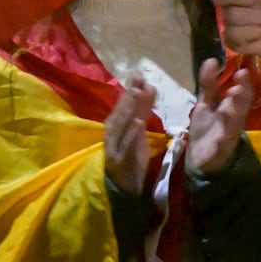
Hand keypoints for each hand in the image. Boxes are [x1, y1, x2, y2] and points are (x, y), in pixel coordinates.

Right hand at [104, 76, 157, 194]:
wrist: (125, 188)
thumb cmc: (131, 156)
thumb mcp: (138, 132)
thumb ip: (142, 111)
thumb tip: (147, 87)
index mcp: (117, 127)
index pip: (124, 106)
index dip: (130, 90)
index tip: (140, 74)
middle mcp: (112, 135)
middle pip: (120, 113)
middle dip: (128, 95)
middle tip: (138, 78)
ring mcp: (113, 147)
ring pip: (120, 126)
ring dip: (127, 109)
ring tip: (137, 93)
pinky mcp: (118, 161)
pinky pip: (125, 146)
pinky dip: (130, 134)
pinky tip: (137, 122)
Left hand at [184, 56, 259, 177]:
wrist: (202, 157)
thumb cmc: (208, 127)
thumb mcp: (207, 103)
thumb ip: (209, 84)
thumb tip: (212, 60)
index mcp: (233, 107)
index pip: (243, 92)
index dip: (244, 81)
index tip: (243, 68)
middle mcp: (234, 119)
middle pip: (242, 105)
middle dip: (242, 92)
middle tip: (242, 76)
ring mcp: (228, 135)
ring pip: (234, 123)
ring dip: (234, 112)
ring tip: (233, 98)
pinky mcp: (219, 150)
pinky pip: (222, 146)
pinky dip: (222, 142)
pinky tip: (221, 138)